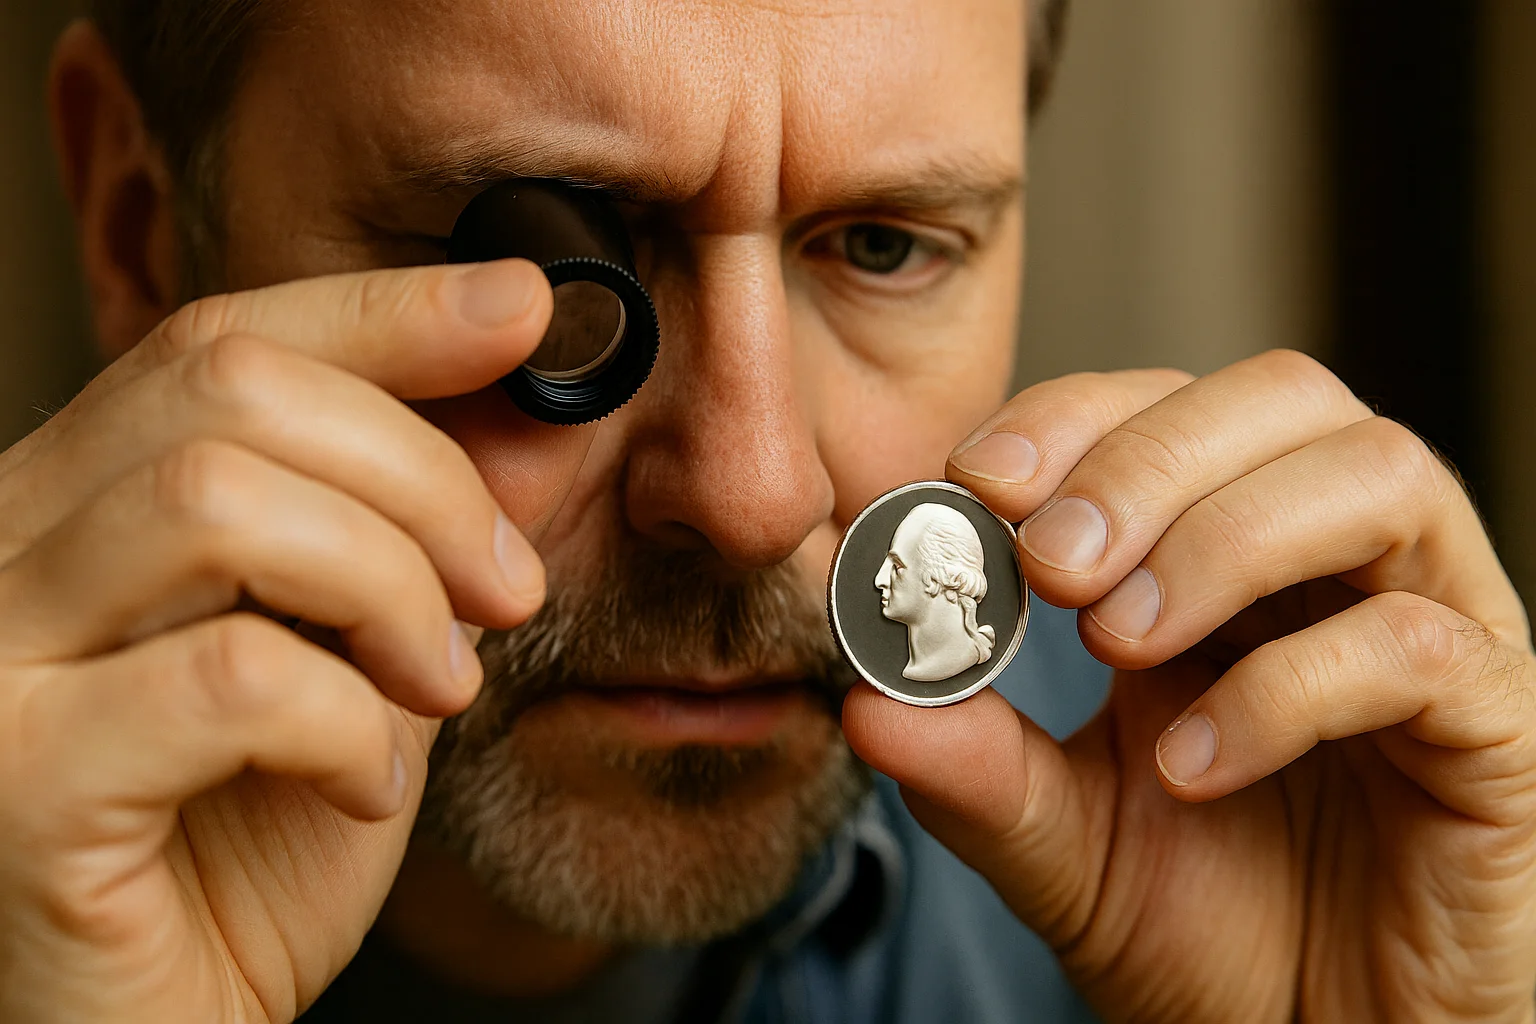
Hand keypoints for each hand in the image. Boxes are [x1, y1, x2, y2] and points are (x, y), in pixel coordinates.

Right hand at [0, 259, 585, 1022]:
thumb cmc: (255, 853)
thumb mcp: (363, 669)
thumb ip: (414, 545)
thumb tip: (528, 420)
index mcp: (75, 509)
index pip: (217, 345)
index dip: (383, 312)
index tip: (524, 307)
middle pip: (225, 391)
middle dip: (420, 472)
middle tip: (509, 586)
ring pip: (217, 504)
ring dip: (390, 586)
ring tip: (444, 685)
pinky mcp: (13, 787)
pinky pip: (225, 679)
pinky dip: (346, 722)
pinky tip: (365, 788)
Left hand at [844, 351, 1535, 1021]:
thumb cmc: (1204, 930)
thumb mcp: (1060, 844)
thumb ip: (975, 772)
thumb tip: (864, 702)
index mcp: (1222, 560)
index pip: (1165, 408)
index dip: (1074, 418)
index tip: (976, 480)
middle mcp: (1335, 566)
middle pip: (1282, 398)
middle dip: (1146, 459)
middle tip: (1047, 564)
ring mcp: (1429, 629)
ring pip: (1377, 476)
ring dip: (1224, 539)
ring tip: (1120, 645)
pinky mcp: (1496, 728)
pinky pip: (1422, 646)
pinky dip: (1290, 687)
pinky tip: (1196, 767)